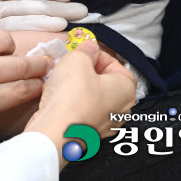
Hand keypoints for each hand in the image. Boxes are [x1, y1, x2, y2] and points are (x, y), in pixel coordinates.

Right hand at [25, 41, 136, 166]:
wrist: (55, 132)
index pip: (117, 64)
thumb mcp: (78, 59)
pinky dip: (73, 102)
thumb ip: (87, 49)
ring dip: (79, 85)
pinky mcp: (88, 132)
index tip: (85, 52)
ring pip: (93, 95)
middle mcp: (120, 109)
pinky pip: (83, 109)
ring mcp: (105, 124)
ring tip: (64, 80)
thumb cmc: (72, 98)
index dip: (98, 54)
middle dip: (88, 70)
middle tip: (73, 64)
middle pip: (106, 80)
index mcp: (126, 90)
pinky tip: (60, 97)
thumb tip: (90, 47)